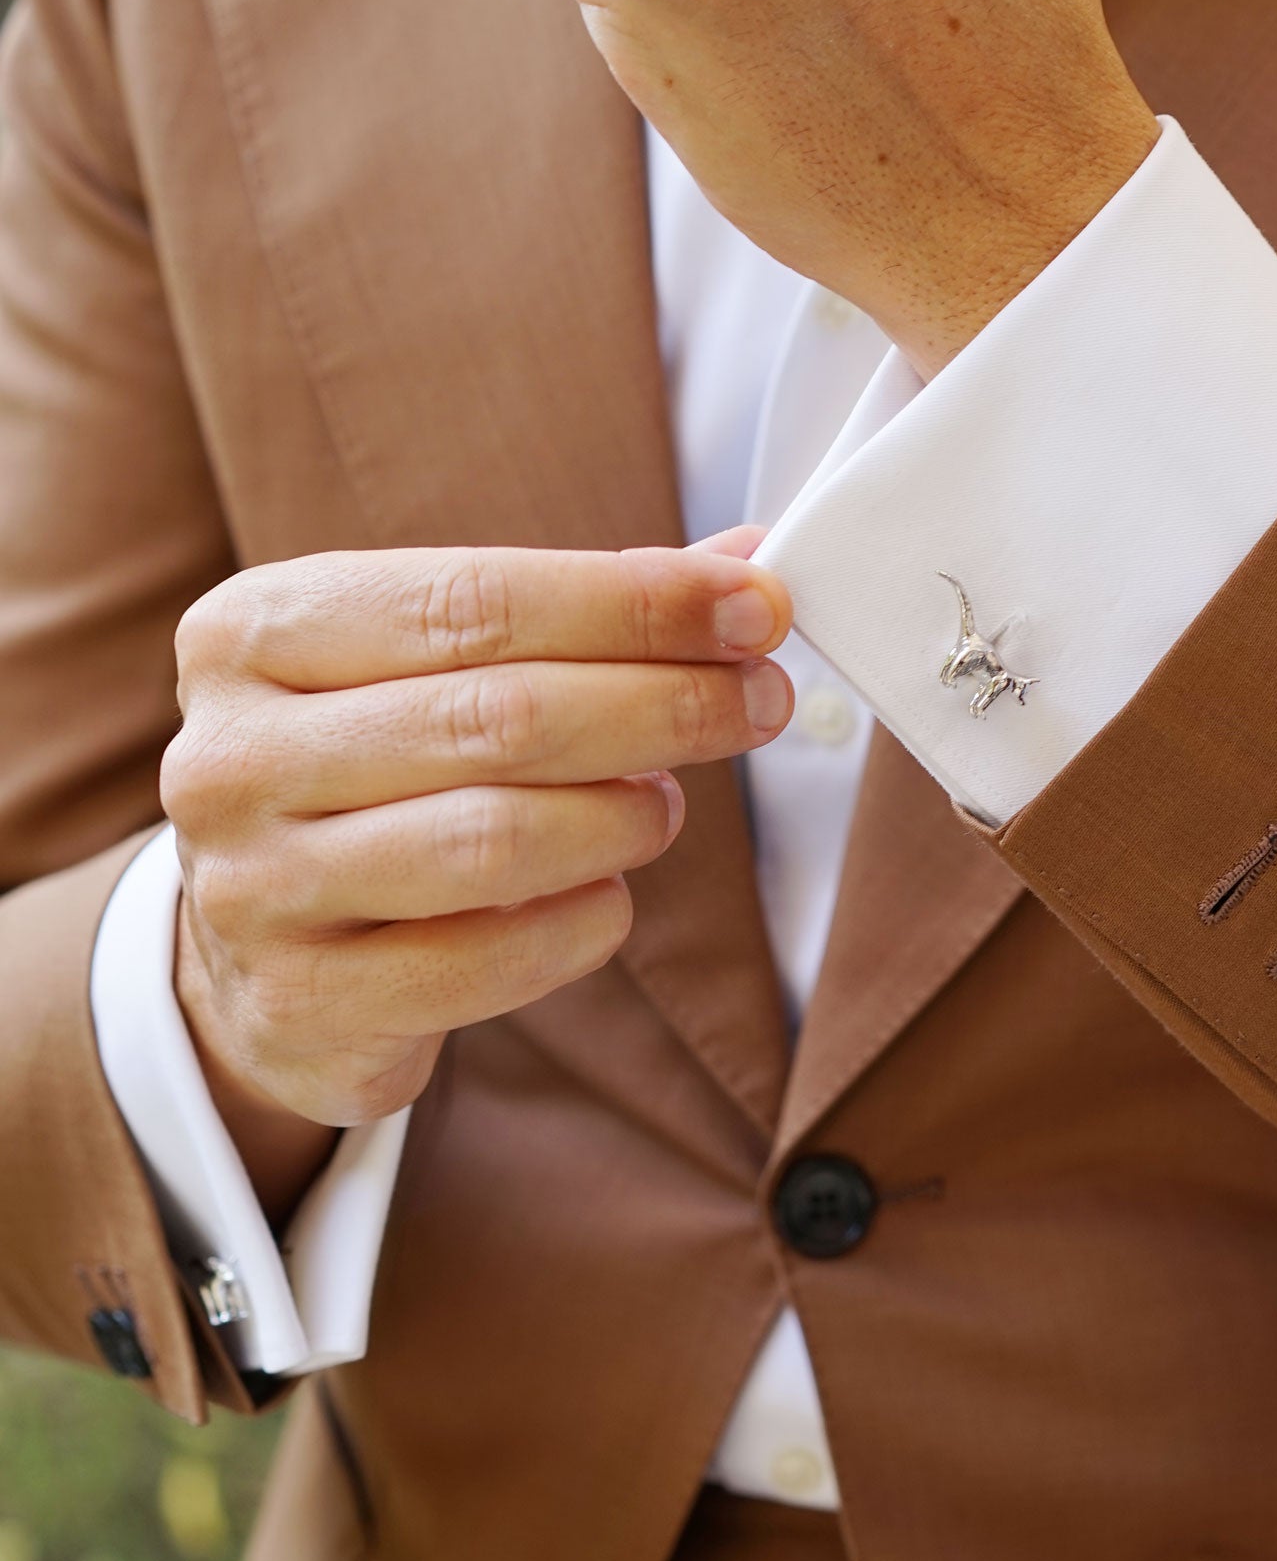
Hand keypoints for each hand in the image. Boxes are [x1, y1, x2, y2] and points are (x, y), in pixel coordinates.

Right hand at [161, 538, 792, 1206]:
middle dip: (662, 703)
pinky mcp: (303, 1001)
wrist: (257, 955)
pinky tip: (605, 894)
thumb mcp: (432, 670)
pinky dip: (584, 922)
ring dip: (624, 818)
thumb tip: (744, 560)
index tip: (756, 605)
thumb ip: (576, 612)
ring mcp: (254, 887)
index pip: (475, 599)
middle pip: (498, 717)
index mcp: (253, 632)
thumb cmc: (372, 779)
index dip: (634, 602)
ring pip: (497, 840)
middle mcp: (231, 756)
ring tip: (666, 803)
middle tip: (759, 701)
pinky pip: (492, 957)